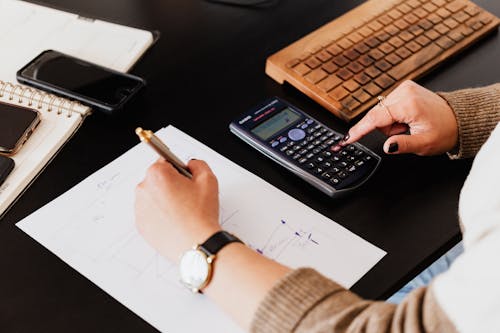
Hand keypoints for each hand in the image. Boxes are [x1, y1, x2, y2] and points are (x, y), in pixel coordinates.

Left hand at [135, 159, 220, 261]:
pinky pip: (150, 214)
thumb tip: (191, 165)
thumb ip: (198, 164)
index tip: (185, 180)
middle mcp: (143, 189)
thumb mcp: (208, 179)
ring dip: (164, 200)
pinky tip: (175, 221)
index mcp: (157, 174)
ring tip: (182, 212)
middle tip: (187, 198)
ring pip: (153, 197)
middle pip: (157, 179)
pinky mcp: (141, 225)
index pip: (165, 162)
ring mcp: (140, 208)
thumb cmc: (200, 214)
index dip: (179, 170)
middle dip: (170, 185)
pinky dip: (160, 215)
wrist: (196, 243)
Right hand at [341, 80, 457, 154]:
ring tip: (408, 125)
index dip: (359, 130)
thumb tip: (387, 146)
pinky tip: (407, 118)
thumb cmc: (444, 130)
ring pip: (381, 112)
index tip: (346, 138)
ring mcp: (404, 88)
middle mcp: (404, 92)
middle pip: (377, 115)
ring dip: (390, 123)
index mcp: (409, 104)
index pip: (375, 118)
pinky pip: (387, 107)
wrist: (458, 118)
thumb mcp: (424, 144)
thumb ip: (403, 145)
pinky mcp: (404, 89)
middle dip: (387, 128)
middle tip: (405, 132)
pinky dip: (393, 116)